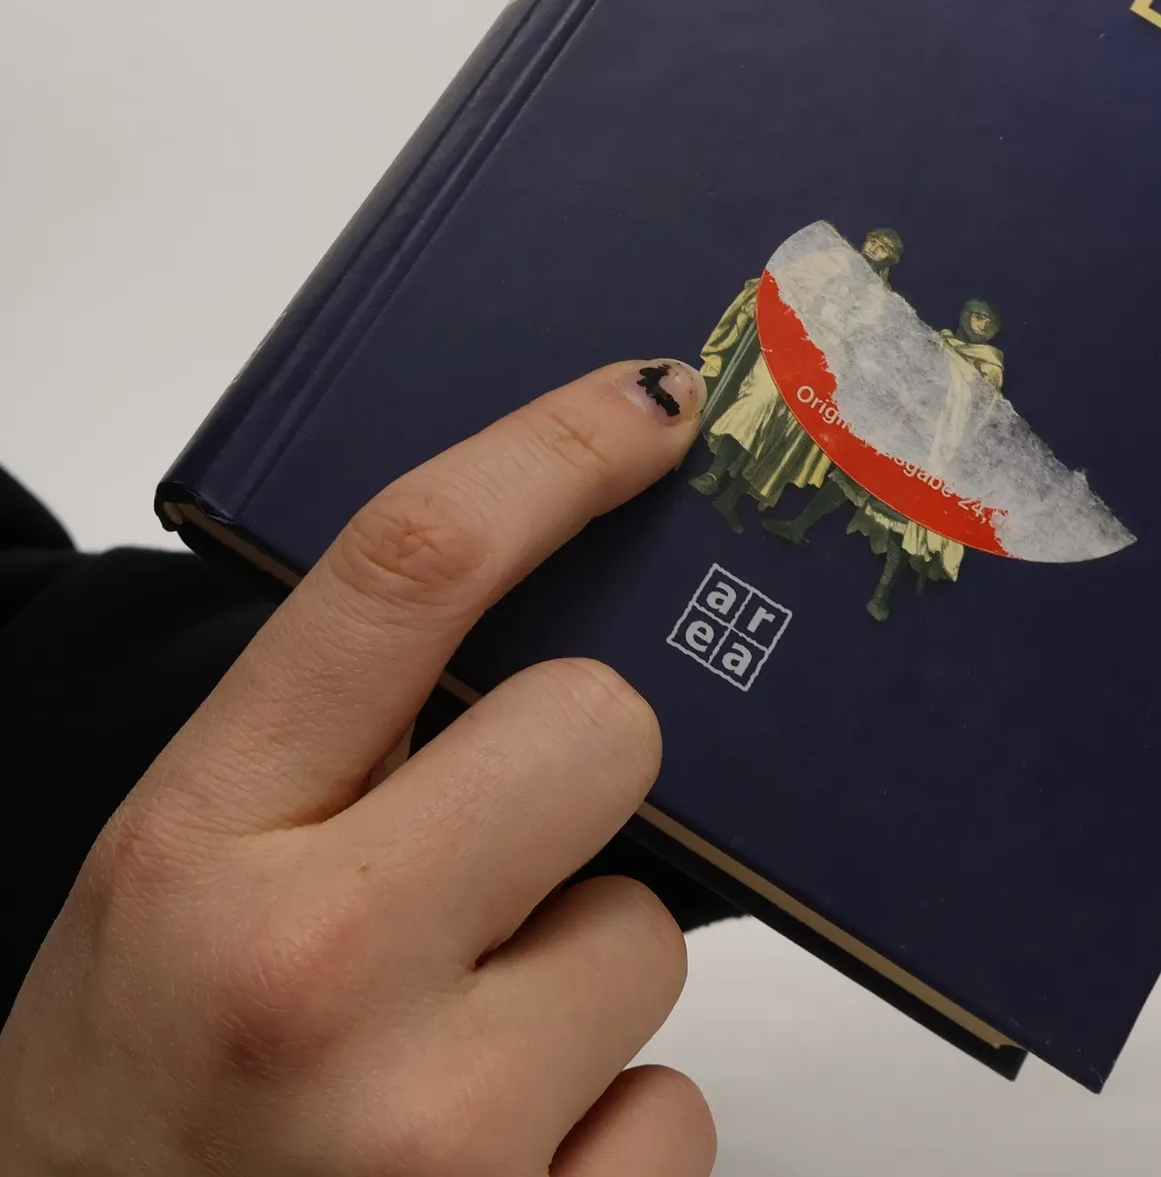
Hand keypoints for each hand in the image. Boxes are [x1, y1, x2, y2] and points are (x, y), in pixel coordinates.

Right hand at [0, 360, 716, 1176]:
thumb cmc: (142, 1084)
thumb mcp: (181, 873)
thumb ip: (340, 740)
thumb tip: (561, 622)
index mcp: (199, 839)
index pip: (408, 565)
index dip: (553, 451)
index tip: (653, 403)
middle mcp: (312, 974)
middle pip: (605, 726)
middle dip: (575, 778)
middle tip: (487, 863)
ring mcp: (432, 1132)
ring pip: (648, 936)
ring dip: (578, 980)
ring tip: (449, 1056)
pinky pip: (674, 1109)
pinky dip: (605, 1129)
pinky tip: (494, 1163)